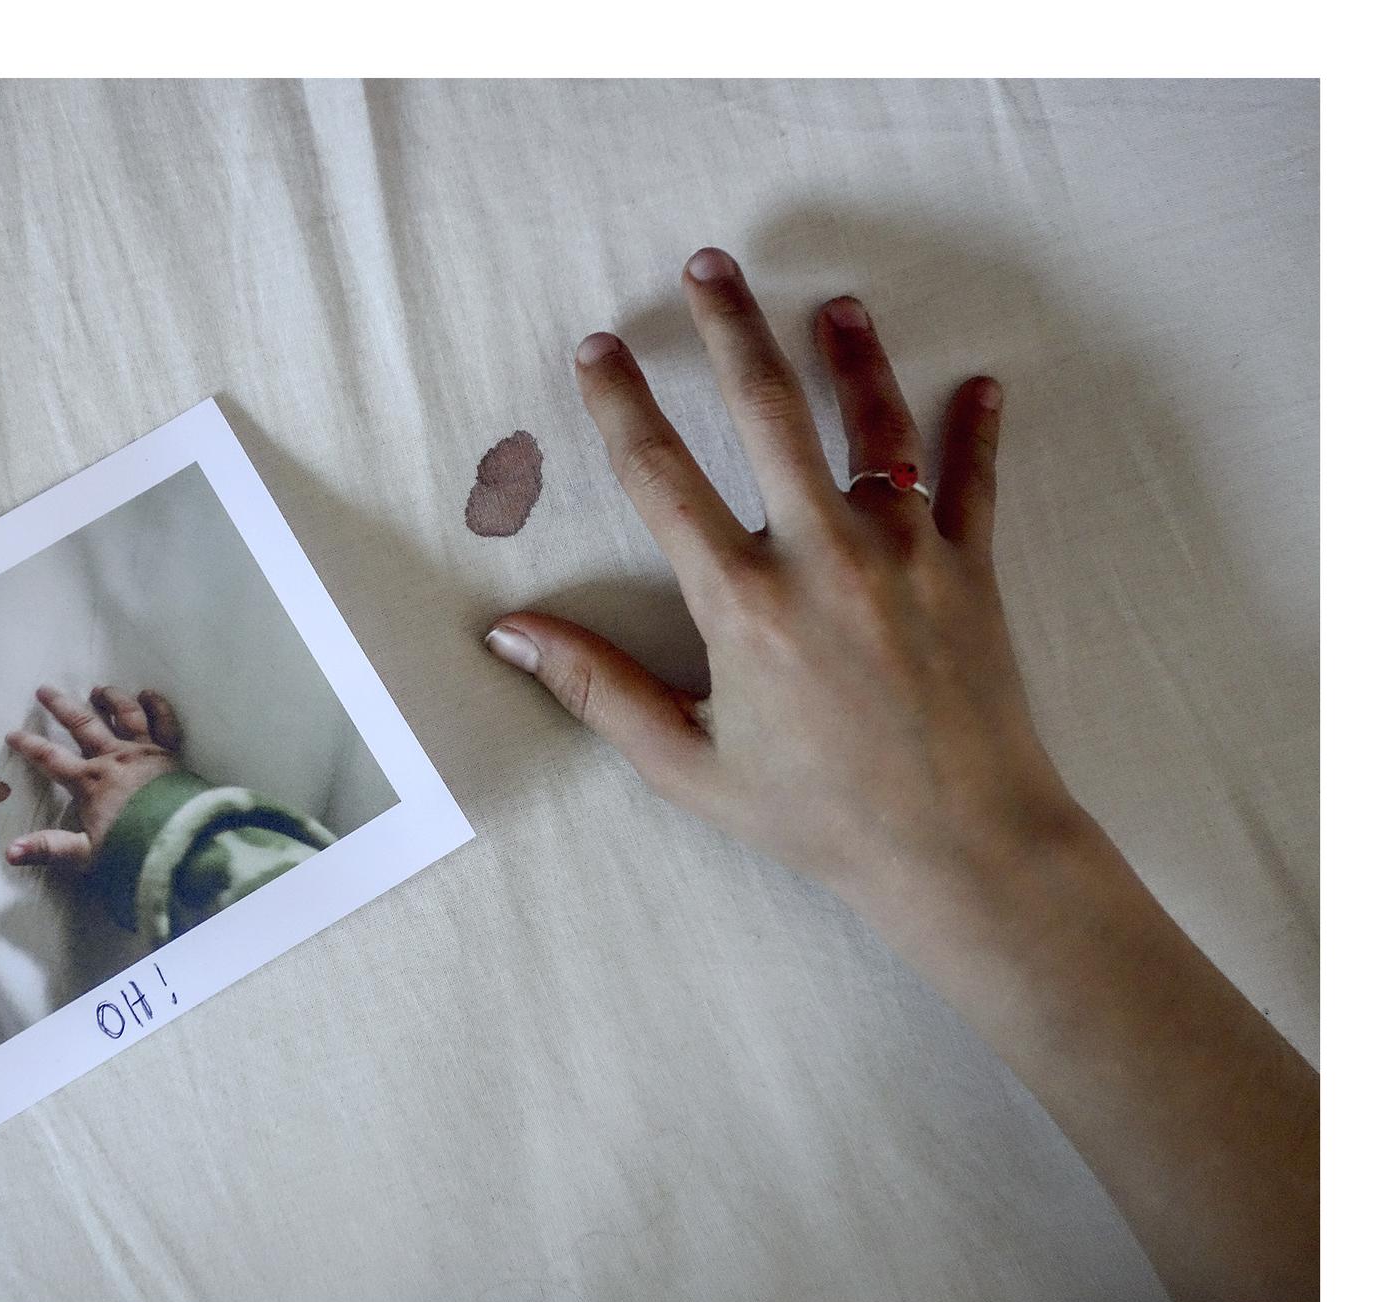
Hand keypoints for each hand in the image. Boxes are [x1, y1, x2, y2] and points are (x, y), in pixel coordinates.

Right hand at [3, 685, 184, 868]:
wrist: (181, 842)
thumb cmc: (133, 849)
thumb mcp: (86, 854)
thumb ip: (49, 849)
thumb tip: (10, 852)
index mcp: (90, 781)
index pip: (51, 758)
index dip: (29, 745)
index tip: (12, 733)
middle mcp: (114, 757)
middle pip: (82, 723)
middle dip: (60, 706)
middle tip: (44, 689)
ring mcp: (143, 750)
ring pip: (124, 713)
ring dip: (109, 698)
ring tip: (98, 689)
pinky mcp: (169, 752)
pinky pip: (164, 722)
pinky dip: (157, 705)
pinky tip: (148, 694)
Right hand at [490, 247, 1316, 1301]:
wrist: (959, 847)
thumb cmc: (816, 815)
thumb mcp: (686, 763)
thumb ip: (596, 689)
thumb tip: (509, 635)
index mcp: (743, 603)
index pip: (662, 477)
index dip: (622, 404)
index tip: (599, 348)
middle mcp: (823, 557)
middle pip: (768, 412)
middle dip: (730, 329)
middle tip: (709, 265)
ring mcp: (905, 556)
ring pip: (875, 427)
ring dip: (853, 355)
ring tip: (837, 303)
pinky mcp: (971, 572)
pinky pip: (973, 481)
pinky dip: (976, 430)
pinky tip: (980, 384)